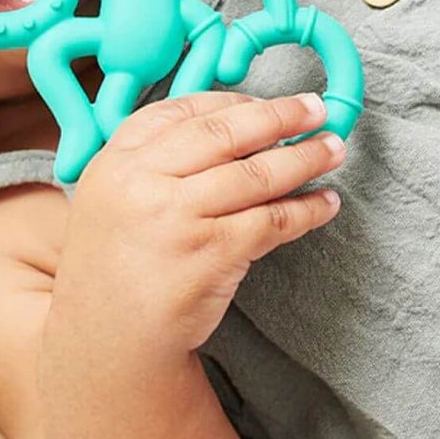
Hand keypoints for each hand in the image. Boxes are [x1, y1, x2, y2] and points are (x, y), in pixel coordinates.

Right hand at [52, 91, 344, 356]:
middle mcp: (142, 180)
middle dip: (279, 116)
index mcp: (115, 159)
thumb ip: (151, 163)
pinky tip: (325, 204)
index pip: (181, 111)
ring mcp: (176, 216)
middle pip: (224, 132)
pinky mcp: (211, 252)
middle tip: (317, 109)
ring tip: (332, 150)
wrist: (107, 337)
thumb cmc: (114, 268)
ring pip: (256, 173)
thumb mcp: (111, 199)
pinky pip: (272, 220)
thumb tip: (229, 129)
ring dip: (304, 158)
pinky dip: (306, 209)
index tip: (267, 102)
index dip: (233, 101)